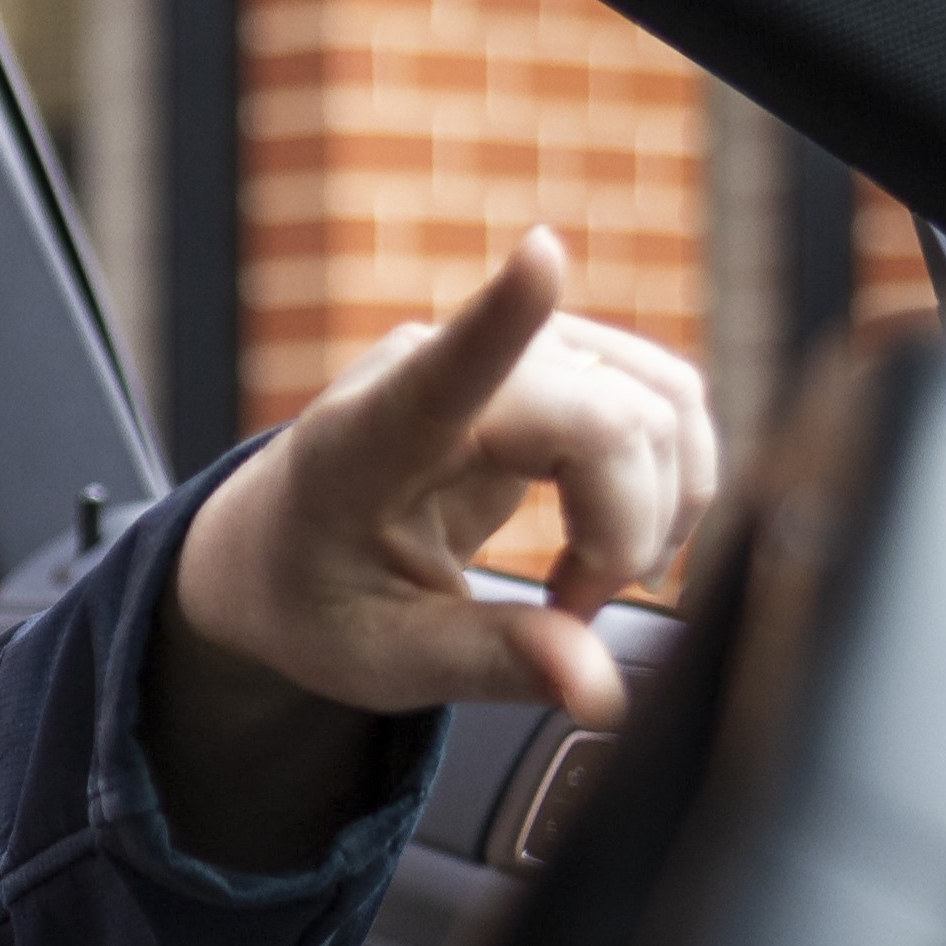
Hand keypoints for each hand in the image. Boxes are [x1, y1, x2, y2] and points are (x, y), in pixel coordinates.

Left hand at [171, 228, 724, 731]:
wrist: (274, 552)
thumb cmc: (314, 601)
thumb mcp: (380, 661)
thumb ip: (489, 664)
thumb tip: (598, 689)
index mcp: (361, 445)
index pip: (442, 370)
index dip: (503, 316)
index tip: (540, 256)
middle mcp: (435, 371)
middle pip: (611, 419)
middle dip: (628, 532)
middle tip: (567, 620)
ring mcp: (504, 353)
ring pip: (661, 401)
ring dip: (662, 508)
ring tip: (585, 590)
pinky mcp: (556, 362)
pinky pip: (664, 398)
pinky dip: (671, 482)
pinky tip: (617, 546)